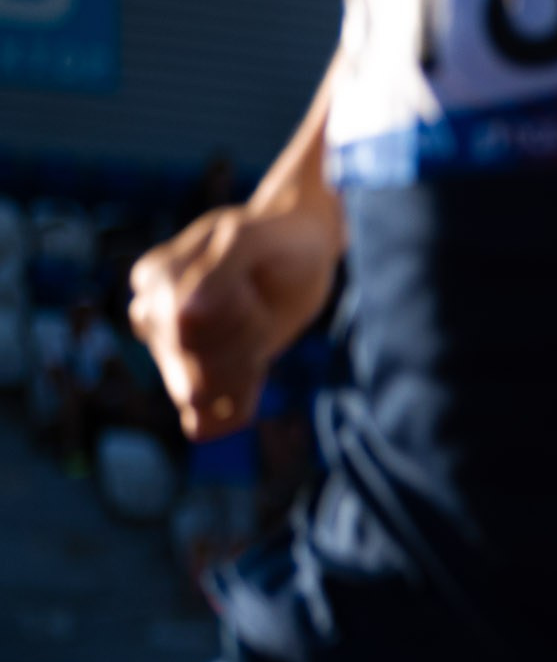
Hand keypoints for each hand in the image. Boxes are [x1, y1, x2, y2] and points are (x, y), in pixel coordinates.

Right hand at [128, 201, 341, 440]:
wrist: (300, 250)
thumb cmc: (275, 238)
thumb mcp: (252, 239)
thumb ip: (218, 272)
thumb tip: (182, 319)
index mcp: (155, 280)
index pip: (188, 328)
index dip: (236, 317)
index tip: (251, 293)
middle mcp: (152, 317)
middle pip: (192, 365)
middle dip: (242, 345)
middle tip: (259, 313)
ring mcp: (171, 353)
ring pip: (200, 394)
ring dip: (243, 370)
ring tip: (257, 331)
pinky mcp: (197, 381)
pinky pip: (204, 423)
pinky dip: (235, 409)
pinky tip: (255, 372)